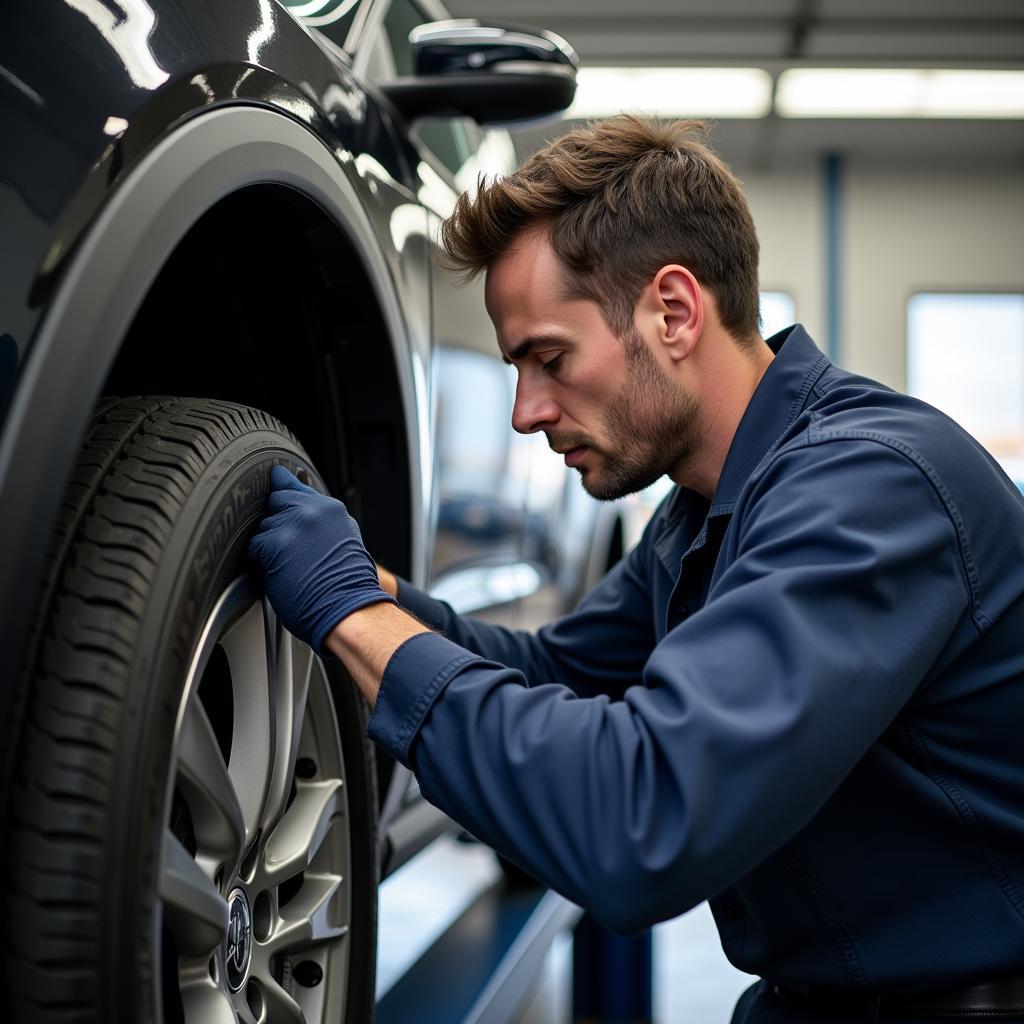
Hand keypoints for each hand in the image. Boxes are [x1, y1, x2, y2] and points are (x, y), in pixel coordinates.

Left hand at [248, 466, 394, 653]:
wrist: (349, 609)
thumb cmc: (348, 585)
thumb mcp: (344, 539)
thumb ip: (322, 518)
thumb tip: (302, 504)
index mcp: (330, 508)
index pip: (293, 485)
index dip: (281, 490)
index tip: (275, 483)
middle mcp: (313, 510)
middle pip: (274, 502)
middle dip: (277, 523)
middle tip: (290, 549)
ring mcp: (294, 525)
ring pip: (263, 526)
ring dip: (269, 545)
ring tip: (291, 566)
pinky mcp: (276, 544)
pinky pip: (255, 547)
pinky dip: (262, 562)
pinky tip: (281, 574)